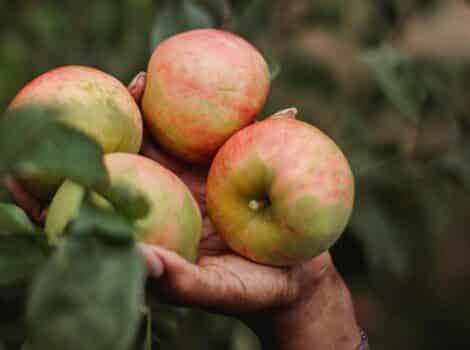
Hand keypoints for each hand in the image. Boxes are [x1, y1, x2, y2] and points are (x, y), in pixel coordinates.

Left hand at [130, 73, 361, 349]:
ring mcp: (218, 174)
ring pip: (204, 130)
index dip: (111, 147)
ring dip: (202, 100)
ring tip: (204, 71)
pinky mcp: (251, 169)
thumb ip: (179, 280)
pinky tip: (283, 108)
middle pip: (161, 140)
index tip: (102, 118)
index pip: (130, 174)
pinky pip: (253, 139)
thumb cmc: (250, 292)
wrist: (293, 283)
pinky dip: (266, 122)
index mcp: (168, 213)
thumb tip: (137, 260)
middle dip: (150, 107)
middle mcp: (186, 187)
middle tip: (148, 75)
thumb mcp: (215, 290)